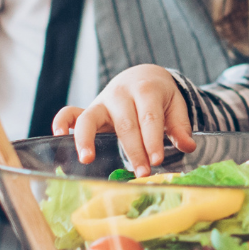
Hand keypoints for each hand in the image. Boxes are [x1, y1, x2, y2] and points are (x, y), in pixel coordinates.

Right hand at [53, 64, 195, 170]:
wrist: (142, 76)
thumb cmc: (160, 96)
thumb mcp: (175, 105)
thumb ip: (180, 126)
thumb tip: (188, 146)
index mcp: (146, 90)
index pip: (149, 118)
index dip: (152, 140)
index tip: (157, 161)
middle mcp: (121, 94)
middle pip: (125, 124)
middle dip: (133, 150)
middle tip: (142, 173)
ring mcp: (101, 101)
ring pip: (91, 118)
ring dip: (87, 139)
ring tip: (88, 159)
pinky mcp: (88, 108)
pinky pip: (70, 112)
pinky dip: (62, 122)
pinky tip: (60, 137)